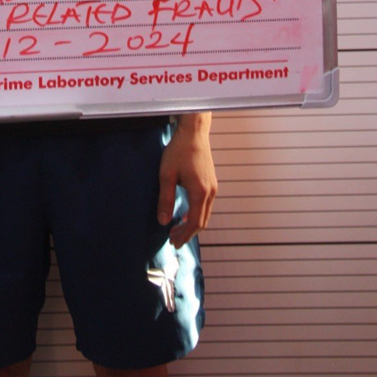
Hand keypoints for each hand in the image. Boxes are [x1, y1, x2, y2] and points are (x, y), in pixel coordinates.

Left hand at [158, 113, 217, 246]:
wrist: (194, 133)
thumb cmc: (179, 151)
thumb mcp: (166, 176)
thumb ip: (165, 200)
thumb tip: (163, 221)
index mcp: (200, 192)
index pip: (194, 222)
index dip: (184, 235)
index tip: (173, 243)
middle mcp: (210, 192)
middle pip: (202, 221)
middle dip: (187, 233)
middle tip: (172, 239)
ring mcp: (213, 187)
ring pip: (205, 214)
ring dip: (191, 224)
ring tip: (176, 229)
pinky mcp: (211, 182)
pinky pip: (206, 205)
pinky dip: (196, 214)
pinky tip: (184, 214)